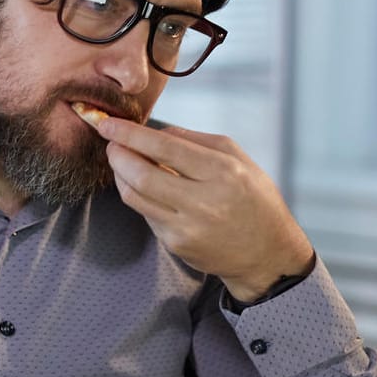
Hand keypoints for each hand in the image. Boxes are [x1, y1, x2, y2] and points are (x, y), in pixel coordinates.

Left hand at [94, 116, 314, 302]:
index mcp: (224, 172)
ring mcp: (188, 227)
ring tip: (120, 161)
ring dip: (120, 176)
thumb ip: (196, 140)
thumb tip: (155, 131)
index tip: (109, 124)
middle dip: (118, 155)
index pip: (165, 148)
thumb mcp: (238, 159)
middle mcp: (205, 201)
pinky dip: (138, 196)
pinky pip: (146, 214)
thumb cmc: (253, 198)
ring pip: (135, 197)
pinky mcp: (177, 244)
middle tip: (110, 143)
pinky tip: (140, 185)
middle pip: (142, 175)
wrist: (267, 253)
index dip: (130, 134)